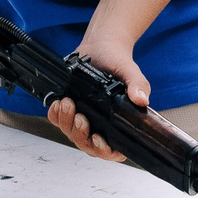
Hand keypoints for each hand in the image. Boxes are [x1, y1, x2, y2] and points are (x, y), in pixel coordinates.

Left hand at [46, 36, 144, 162]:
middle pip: (88, 145)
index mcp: (119, 123)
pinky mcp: (69, 109)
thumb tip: (142, 99)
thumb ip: (138, 85)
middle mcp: (101, 125)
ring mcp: (84, 118)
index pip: (113, 151)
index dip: (104, 151)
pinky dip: (56, 115)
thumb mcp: (131, 72)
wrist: (101, 47)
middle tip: (80, 117)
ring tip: (68, 103)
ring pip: (72, 134)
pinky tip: (59, 103)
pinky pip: (58, 121)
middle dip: (80, 134)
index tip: (98, 138)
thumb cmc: (118, 62)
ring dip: (67, 123)